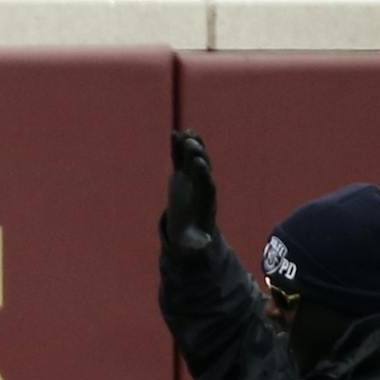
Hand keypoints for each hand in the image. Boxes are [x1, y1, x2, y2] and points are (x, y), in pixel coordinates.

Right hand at [166, 129, 215, 252]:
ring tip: (185, 133)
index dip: (202, 173)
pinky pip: (180, 158)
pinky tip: (174, 134)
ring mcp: (192, 176)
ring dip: (191, 145)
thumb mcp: (194, 242)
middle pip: (201, 166)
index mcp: (205, 199)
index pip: (205, 183)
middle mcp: (201, 184)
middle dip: (197, 154)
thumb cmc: (192, 235)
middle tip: (192, 143)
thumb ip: (198, 243)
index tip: (198, 163)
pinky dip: (178, 146)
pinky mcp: (182, 173)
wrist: (189, 226)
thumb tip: (203, 246)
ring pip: (192, 158)